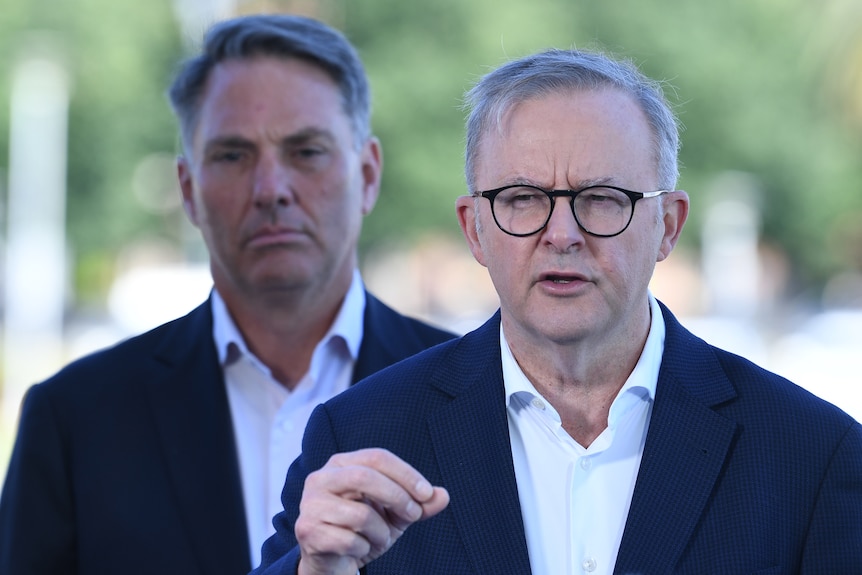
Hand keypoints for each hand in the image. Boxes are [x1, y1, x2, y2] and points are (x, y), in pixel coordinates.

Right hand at [294, 448, 449, 574]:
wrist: (332, 564)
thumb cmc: (362, 531)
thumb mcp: (396, 515)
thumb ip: (419, 504)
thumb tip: (442, 496)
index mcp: (341, 464)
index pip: (377, 457)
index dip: (406, 473)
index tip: (427, 493)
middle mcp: (320, 479)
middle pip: (365, 477)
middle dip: (398, 496)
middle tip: (413, 515)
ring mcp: (310, 505)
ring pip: (360, 514)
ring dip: (381, 532)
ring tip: (378, 538)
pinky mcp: (307, 531)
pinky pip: (349, 540)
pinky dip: (364, 549)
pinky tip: (359, 550)